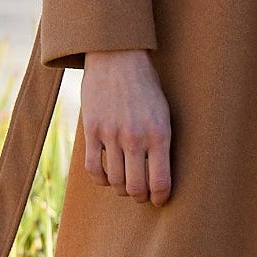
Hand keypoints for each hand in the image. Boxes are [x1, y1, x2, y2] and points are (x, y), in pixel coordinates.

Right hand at [80, 48, 171, 204]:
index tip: (159, 199)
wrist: (117, 57)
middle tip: (142, 194)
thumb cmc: (146, 85)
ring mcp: (112, 134)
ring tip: (126, 184)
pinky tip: (107, 176)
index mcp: (159, 133)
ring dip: (122, 188)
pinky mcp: (92, 130)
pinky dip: (101, 179)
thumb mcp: (164, 112)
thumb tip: (159, 174)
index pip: (161, 182)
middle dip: (140, 197)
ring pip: (116, 181)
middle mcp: (136, 137)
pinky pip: (94, 168)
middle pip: (136, 188)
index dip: (160, 197)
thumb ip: (161, 142)